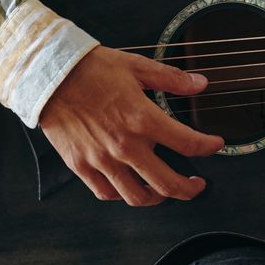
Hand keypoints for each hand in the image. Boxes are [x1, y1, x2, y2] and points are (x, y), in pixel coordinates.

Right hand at [37, 47, 225, 205]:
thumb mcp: (137, 66)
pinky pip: (107, 194)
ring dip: (158, 198)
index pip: (187, 144)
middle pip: (167, 183)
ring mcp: (102, 161)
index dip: (208, 147)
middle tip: (198, 185)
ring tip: (165, 191)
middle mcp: (125, 146)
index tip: (215, 145)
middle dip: (190, 189)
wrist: (48, 76)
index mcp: (142, 119)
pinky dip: (122, 195)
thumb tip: (201, 84)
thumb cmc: (92, 69)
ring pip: (138, 197)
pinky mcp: (81, 167)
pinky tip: (130, 186)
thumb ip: (172, 79)